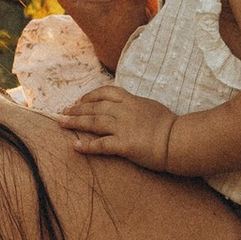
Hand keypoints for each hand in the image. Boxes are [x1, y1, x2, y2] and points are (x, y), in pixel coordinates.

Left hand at [59, 81, 175, 171]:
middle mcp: (124, 111)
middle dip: (76, 109)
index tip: (80, 101)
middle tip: (62, 112)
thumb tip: (130, 106)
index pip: (106, 92)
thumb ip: (137, 106)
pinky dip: (87, 145)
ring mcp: (123, 127)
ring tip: (61, 123)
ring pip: (93, 122)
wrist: (179, 140)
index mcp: (132, 100)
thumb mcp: (152, 107)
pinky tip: (75, 146)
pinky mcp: (125, 145)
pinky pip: (101, 145)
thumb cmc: (171, 126)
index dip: (90, 96)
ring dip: (75, 122)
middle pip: (95, 107)